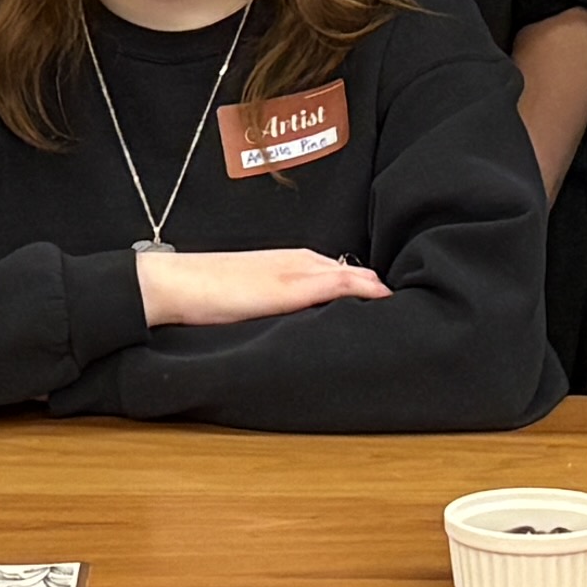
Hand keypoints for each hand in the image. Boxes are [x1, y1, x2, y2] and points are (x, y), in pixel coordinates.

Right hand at [135, 243, 391, 327]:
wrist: (177, 284)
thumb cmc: (206, 292)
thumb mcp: (250, 294)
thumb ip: (277, 302)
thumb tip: (298, 324)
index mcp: (292, 262)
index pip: (342, 274)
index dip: (368, 290)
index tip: (389, 307)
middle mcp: (301, 261)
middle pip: (354, 274)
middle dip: (379, 291)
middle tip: (410, 311)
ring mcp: (298, 271)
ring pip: (353, 277)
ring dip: (377, 292)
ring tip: (409, 310)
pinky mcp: (291, 288)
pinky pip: (340, 285)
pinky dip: (365, 292)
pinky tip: (384, 302)